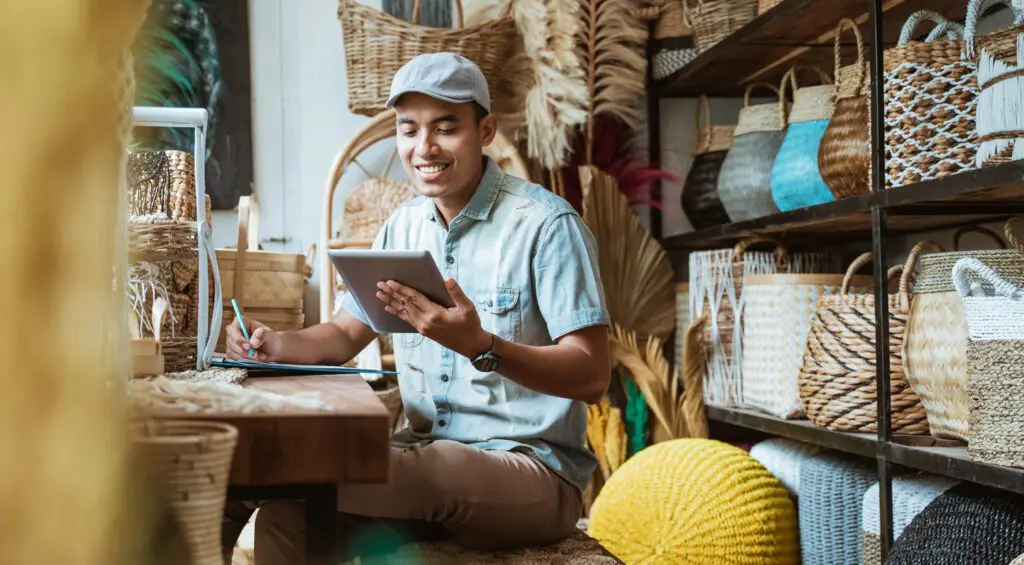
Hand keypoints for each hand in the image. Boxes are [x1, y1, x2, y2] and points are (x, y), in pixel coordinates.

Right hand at [224, 316, 282, 361]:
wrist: (273, 350)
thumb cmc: (270, 338)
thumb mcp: (269, 334)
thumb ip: (261, 336)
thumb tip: (253, 343)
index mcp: (242, 322)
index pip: (234, 329)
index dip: (239, 339)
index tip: (248, 346)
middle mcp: (234, 331)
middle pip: (231, 341)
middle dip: (243, 350)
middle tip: (255, 354)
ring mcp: (232, 342)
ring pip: (232, 351)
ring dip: (246, 357)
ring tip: (259, 356)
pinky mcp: (233, 352)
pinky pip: (234, 358)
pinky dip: (245, 361)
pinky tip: (255, 359)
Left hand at [376, 277, 490, 358]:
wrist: (471, 345)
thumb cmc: (470, 325)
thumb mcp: (467, 307)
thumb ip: (456, 293)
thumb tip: (447, 280)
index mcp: (435, 314)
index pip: (414, 298)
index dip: (401, 289)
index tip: (390, 282)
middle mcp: (426, 321)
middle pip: (405, 304)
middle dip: (391, 293)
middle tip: (379, 284)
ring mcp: (423, 328)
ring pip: (403, 312)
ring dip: (391, 302)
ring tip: (379, 294)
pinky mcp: (423, 331)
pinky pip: (407, 320)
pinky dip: (397, 312)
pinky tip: (389, 308)